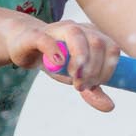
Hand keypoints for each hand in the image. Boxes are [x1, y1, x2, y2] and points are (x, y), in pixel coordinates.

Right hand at [6, 18, 120, 111]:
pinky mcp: (35, 35)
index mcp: (93, 35)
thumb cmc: (55, 61)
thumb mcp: (77, 77)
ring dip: (80, 61)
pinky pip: (47, 39)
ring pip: (76, 35)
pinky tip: (58, 63)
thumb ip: (93, 91)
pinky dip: (54, 50)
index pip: (111, 49)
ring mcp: (57, 28)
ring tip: (74, 79)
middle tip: (81, 86)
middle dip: (93, 70)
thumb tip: (110, 107)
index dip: (107, 70)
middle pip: (97, 43)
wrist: (24, 47)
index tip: (94, 85)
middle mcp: (79, 28)